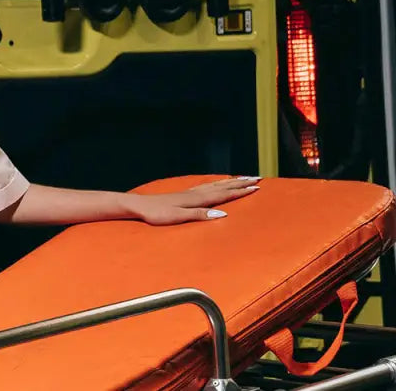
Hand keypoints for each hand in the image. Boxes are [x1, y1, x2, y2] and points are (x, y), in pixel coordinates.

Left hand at [127, 176, 260, 224]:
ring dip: (230, 181)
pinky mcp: (184, 194)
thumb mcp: (178, 217)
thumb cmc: (156, 214)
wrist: (138, 205)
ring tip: (243, 178)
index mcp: (197, 200)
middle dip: (240, 183)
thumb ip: (200, 215)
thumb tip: (222, 214)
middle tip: (257, 179)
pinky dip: (217, 183)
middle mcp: (195, 193)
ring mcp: (189, 192)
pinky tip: (217, 183)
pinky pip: (206, 186)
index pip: (224, 194)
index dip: (240, 191)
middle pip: (223, 186)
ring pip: (215, 185)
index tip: (256, 187)